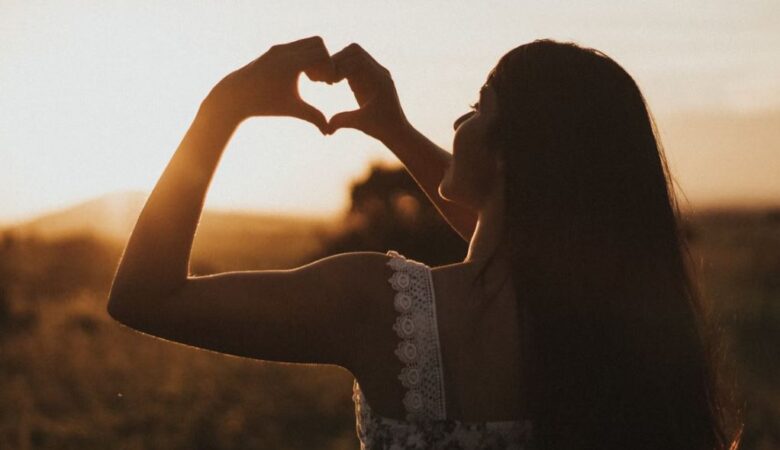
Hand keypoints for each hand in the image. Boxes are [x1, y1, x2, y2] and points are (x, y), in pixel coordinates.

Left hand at [204, 36, 336, 132]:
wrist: (235, 96)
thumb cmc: (264, 104)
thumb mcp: (291, 110)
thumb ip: (313, 117)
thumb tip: (328, 132)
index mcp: (291, 63)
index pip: (322, 55)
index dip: (329, 68)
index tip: (327, 84)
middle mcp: (285, 51)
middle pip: (318, 43)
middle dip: (324, 59)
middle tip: (321, 79)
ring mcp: (278, 48)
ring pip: (307, 42)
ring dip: (314, 57)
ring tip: (311, 78)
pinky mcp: (273, 50)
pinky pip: (296, 46)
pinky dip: (303, 56)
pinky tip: (300, 75)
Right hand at [326, 43, 409, 142]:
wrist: (398, 132)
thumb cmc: (382, 128)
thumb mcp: (361, 124)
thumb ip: (343, 121)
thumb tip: (326, 128)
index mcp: (378, 79)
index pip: (356, 57)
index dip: (339, 66)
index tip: (329, 82)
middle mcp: (379, 72)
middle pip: (354, 50)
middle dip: (337, 61)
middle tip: (327, 79)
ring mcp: (376, 73)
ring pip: (354, 55)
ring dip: (340, 63)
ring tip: (330, 81)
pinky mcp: (371, 78)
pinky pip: (355, 64)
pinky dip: (343, 69)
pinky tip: (335, 83)